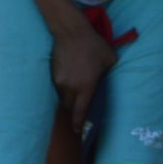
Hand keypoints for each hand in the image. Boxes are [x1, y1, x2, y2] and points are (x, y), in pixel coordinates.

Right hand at [51, 16, 118, 132]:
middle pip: (70, 106)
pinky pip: (57, 86)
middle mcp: (70, 87)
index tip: (77, 132)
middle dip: (74, 109)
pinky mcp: (52, 73)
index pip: (81, 111)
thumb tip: (104, 79)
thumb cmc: (94, 45)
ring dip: (68, 96)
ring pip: (62, 96)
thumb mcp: (110, 60)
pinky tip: (69, 76)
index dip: (78, 123)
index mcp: (86, 87)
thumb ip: (107, 73)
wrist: (71, 32)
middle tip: (79, 106)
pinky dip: (63, 86)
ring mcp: (59, 81)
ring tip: (75, 87)